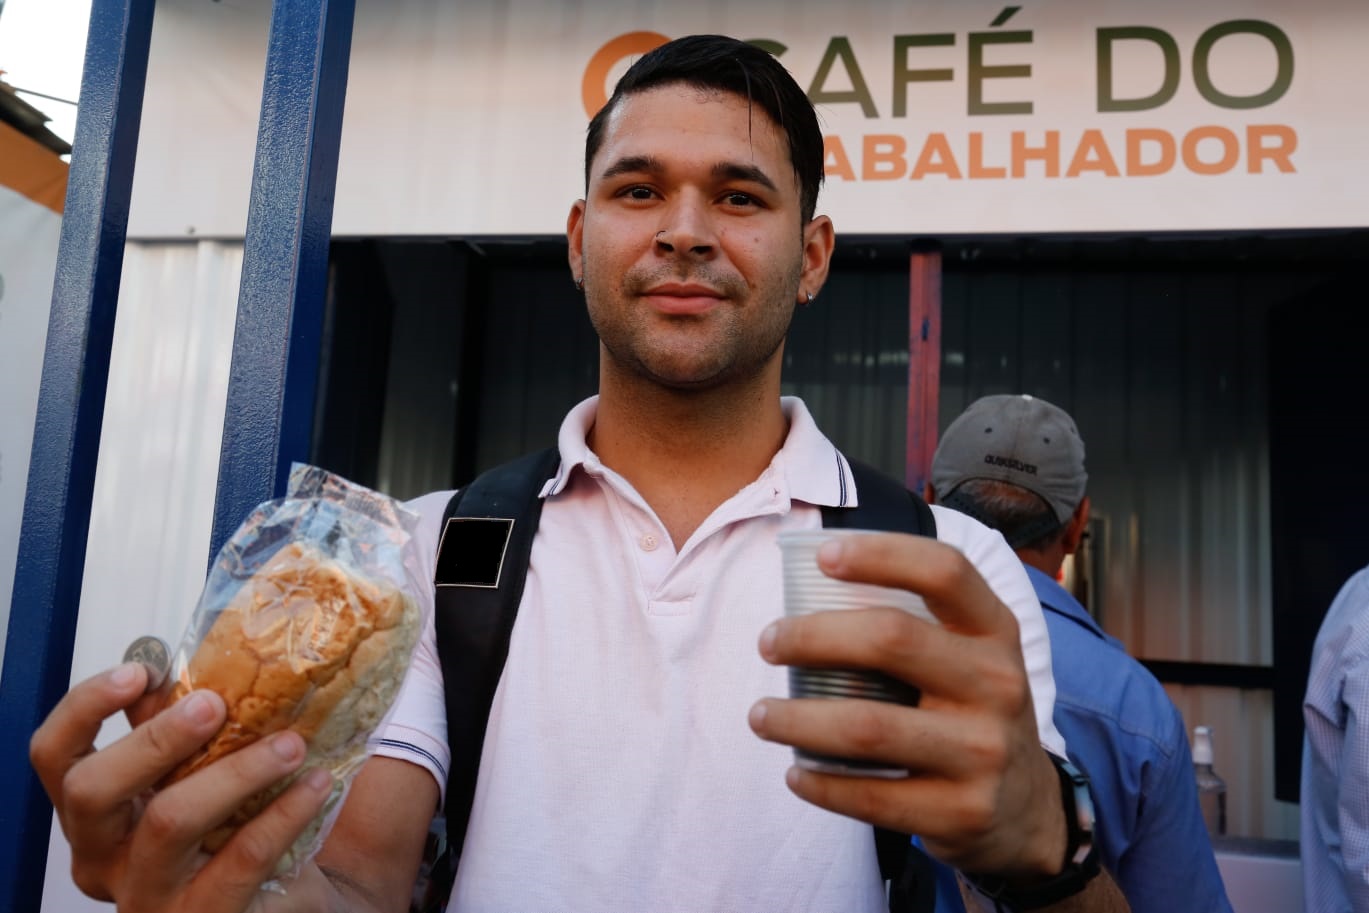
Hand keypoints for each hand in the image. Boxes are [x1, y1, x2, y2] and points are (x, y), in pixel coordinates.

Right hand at [29, 662, 335, 910]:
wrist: (296, 896)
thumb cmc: (243, 824)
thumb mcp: (207, 771)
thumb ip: (191, 728)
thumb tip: (200, 662)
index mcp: (98, 812)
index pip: (55, 756)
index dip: (85, 708)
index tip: (139, 671)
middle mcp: (105, 858)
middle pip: (93, 791)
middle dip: (153, 739)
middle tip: (214, 705)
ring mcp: (149, 897)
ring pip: (168, 822)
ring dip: (235, 772)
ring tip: (291, 743)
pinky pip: (240, 860)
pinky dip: (282, 814)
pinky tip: (315, 784)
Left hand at [747, 532, 1065, 877]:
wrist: (1027, 808)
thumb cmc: (971, 711)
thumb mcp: (970, 657)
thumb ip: (917, 624)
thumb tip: (810, 586)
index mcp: (995, 632)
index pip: (944, 572)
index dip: (882, 554)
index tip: (822, 557)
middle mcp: (998, 684)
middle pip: (891, 639)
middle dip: (812, 636)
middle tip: (769, 643)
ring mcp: (983, 752)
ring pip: (867, 726)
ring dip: (797, 719)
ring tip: (760, 715)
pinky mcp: (963, 811)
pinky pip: (872, 795)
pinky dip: (820, 783)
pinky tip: (796, 773)